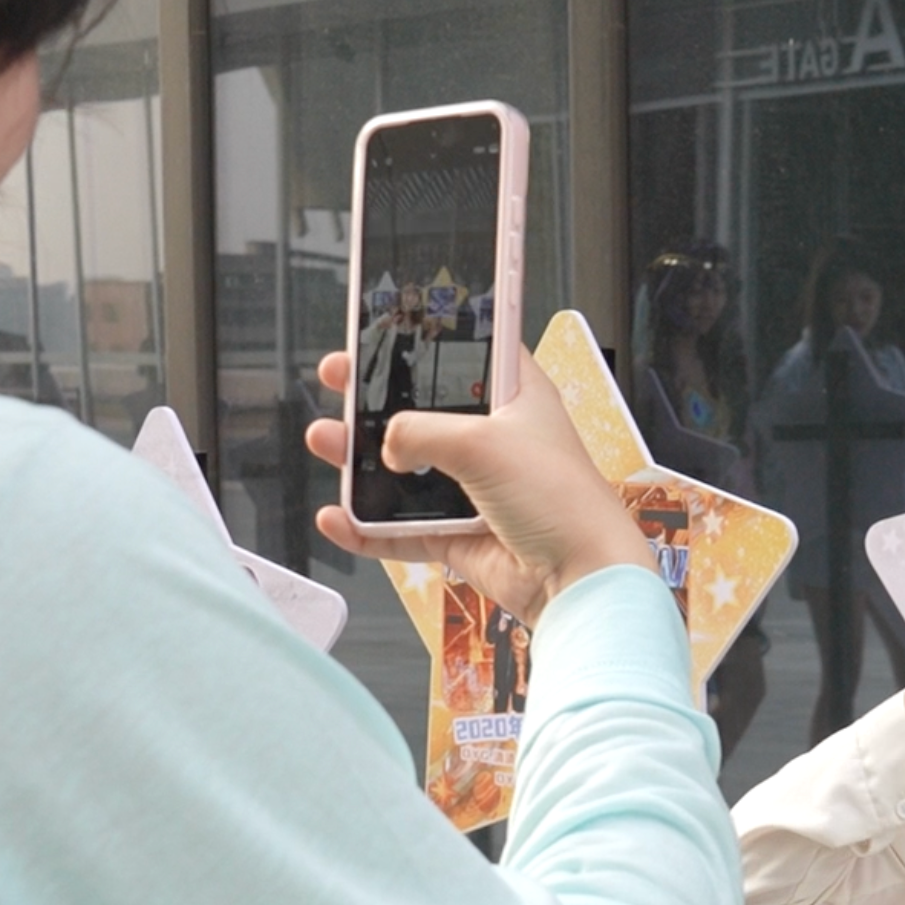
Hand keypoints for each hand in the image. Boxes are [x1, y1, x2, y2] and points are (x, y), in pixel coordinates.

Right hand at [303, 345, 653, 625]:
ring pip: (404, 470)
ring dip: (362, 460)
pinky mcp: (460, 534)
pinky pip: (401, 529)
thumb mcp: (481, 442)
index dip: (426, 341)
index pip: (466, 356)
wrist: (579, 576)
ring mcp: (474, 488)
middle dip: (374, 398)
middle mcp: (493, 440)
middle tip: (338, 379)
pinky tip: (338, 518)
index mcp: (514, 398)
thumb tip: (388, 445)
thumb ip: (421, 432)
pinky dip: (368, 527)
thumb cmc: (559, 499)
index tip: (383, 328)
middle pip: (422, 410)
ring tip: (325, 442)